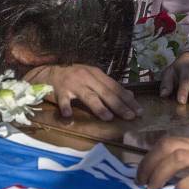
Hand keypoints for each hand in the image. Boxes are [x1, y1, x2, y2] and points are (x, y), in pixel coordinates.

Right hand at [24, 64, 143, 120]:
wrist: (50, 71)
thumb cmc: (75, 76)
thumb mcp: (94, 78)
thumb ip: (110, 86)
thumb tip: (130, 95)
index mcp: (97, 74)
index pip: (116, 87)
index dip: (128, 99)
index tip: (139, 110)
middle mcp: (87, 77)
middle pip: (106, 92)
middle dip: (119, 105)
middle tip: (130, 116)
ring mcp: (73, 83)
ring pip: (88, 96)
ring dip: (98, 107)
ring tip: (108, 117)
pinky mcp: (59, 90)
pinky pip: (63, 100)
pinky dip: (65, 108)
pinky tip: (68, 116)